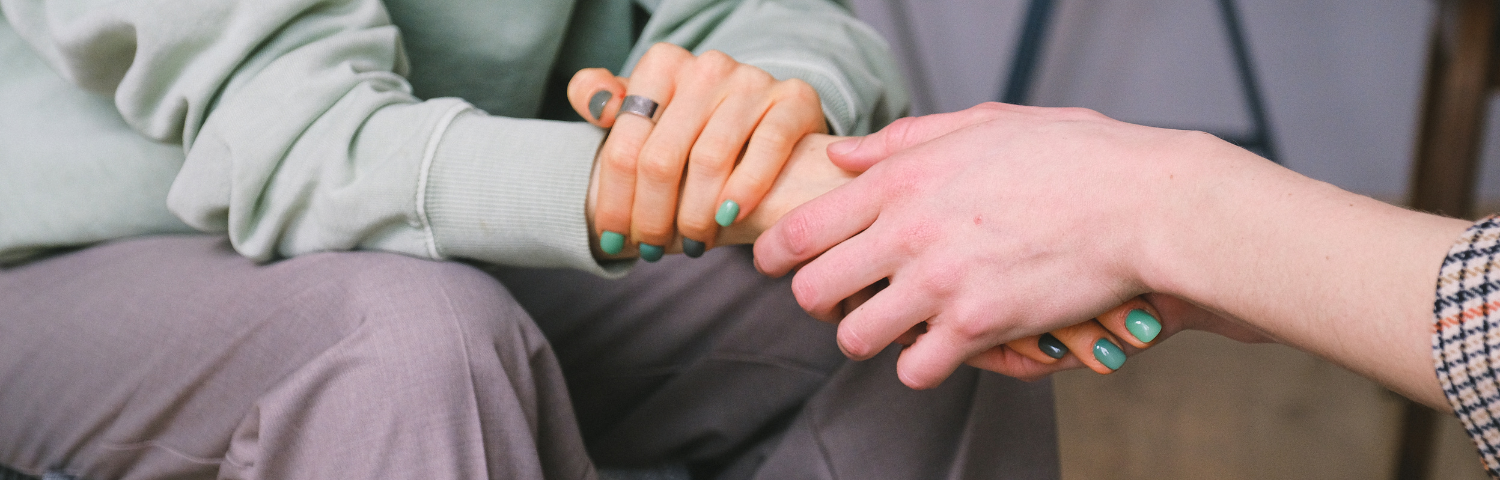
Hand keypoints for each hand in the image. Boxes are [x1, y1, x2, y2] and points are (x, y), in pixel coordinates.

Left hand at [568, 43, 826, 259]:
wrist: (769, 123)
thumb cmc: (694, 130)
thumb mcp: (645, 112)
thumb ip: (603, 99)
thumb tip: (597, 105)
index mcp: (662, 64)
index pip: (625, 145)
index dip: (614, 201)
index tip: (612, 240)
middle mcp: (707, 66)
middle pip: (661, 158)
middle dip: (652, 217)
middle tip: (652, 251)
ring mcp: (752, 81)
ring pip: (710, 160)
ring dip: (696, 216)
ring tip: (692, 244)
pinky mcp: (795, 98)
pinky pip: (767, 147)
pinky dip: (745, 189)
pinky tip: (729, 218)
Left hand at [754, 103, 1213, 388]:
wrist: (1142, 203)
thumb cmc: (1072, 157)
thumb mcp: (982, 124)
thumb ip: (904, 141)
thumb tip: (845, 155)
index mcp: (902, 179)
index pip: (801, 228)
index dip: (774, 254)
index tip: (775, 264)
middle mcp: (908, 231)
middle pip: (812, 291)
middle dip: (817, 301)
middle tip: (839, 300)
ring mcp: (939, 282)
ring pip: (854, 337)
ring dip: (867, 336)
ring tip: (891, 326)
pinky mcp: (977, 326)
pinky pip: (914, 369)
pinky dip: (921, 364)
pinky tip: (939, 346)